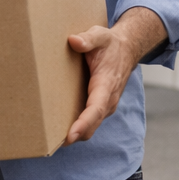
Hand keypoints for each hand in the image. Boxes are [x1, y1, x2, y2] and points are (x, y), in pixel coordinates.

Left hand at [64, 7, 166, 144]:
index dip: (84, 123)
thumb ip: (88, 38)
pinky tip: (59, 131)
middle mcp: (108, 100)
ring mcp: (105, 106)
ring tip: (51, 141)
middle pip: (92, 125)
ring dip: (75, 135)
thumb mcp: (101, 35)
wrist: (127, 50)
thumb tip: (74, 41)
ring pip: (90, 127)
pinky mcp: (100, 107)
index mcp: (107, 84)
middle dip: (75, 135)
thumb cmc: (111, 44)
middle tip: (51, 144)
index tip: (70, 135)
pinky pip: (89, 123)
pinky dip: (77, 129)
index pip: (96, 108)